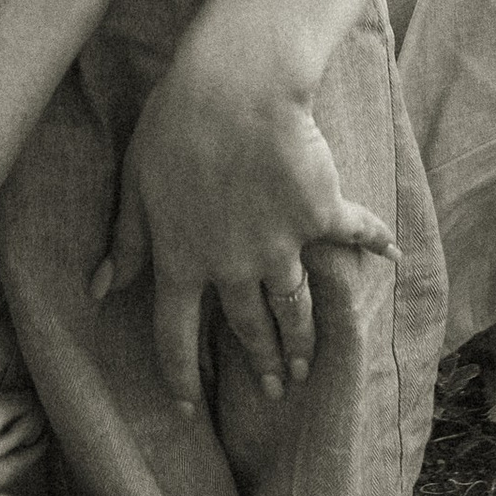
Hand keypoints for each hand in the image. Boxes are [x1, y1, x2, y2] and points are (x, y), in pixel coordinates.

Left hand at [93, 67, 397, 410]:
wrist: (238, 87)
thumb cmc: (175, 123)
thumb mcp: (136, 180)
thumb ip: (127, 238)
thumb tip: (101, 289)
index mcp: (182, 258)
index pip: (175, 334)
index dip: (179, 376)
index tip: (187, 407)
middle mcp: (234, 265)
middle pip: (247, 328)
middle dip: (260, 362)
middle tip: (273, 388)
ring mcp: (281, 245)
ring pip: (294, 306)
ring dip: (301, 338)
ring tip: (307, 363)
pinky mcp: (320, 214)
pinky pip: (353, 234)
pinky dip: (376, 244)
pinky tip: (395, 256)